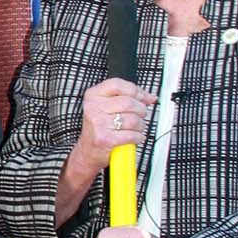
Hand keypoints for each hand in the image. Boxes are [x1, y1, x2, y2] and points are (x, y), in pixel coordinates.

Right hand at [54, 78, 157, 224]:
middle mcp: (93, 108)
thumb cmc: (99, 129)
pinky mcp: (106, 139)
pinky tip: (133, 137)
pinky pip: (132, 135)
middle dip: (141, 110)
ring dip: (140, 126)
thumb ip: (127, 98)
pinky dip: (138, 137)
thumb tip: (150, 97)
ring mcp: (99, 124)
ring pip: (133, 119)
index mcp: (93, 96)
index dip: (136, 91)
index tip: (144, 98)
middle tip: (140, 116)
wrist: (87, 153)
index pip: (118, 84)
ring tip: (134, 129)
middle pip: (129, 102)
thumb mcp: (106, 107)